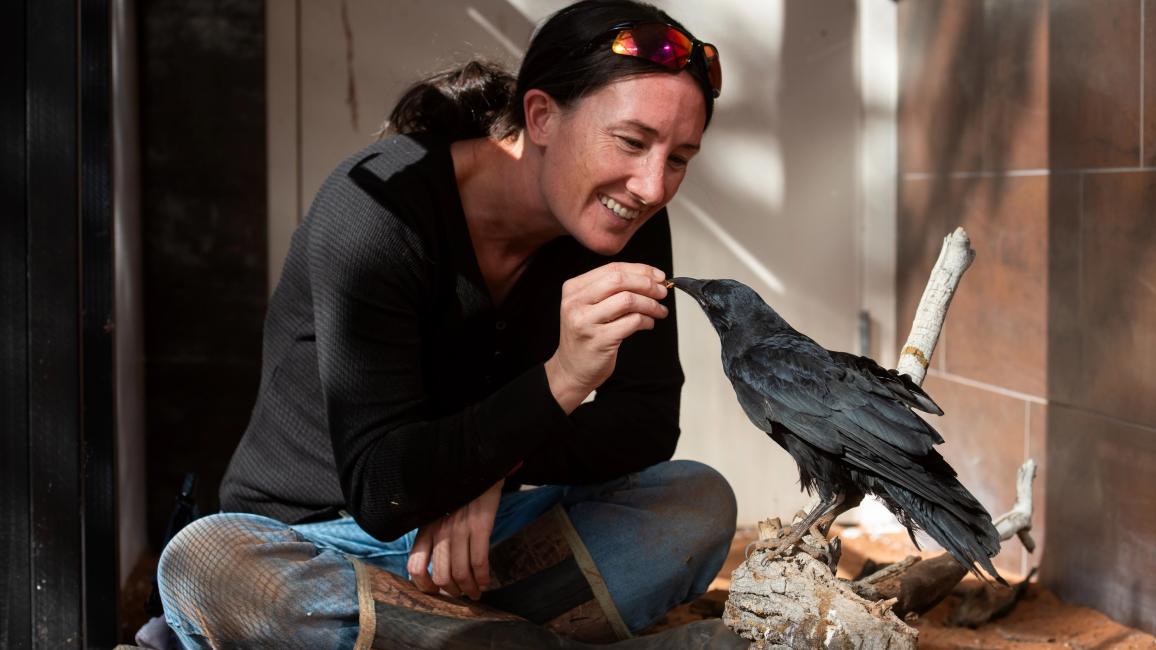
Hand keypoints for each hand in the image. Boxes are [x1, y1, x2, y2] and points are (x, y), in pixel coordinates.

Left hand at [407, 479, 503, 599]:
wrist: (479, 468)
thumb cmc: (458, 494)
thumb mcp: (436, 512)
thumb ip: (431, 534)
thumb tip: (430, 564)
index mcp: (426, 528)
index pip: (415, 566)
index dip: (424, 585)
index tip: (436, 591)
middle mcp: (440, 531)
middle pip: (441, 575)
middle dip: (452, 592)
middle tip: (461, 594)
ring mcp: (461, 529)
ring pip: (461, 572)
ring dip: (469, 589)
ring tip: (475, 592)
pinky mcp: (481, 526)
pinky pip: (480, 561)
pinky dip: (483, 577)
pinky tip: (485, 581)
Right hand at [545, 262, 668, 412]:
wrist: (571, 369)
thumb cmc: (586, 336)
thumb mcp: (589, 306)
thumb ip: (610, 290)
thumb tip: (649, 277)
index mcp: (574, 289)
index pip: (612, 268)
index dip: (641, 270)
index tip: (658, 276)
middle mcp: (576, 303)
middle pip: (619, 280)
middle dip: (647, 284)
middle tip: (662, 292)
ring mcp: (585, 322)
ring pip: (628, 300)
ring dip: (651, 304)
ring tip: (659, 310)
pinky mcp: (598, 340)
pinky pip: (632, 322)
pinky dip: (647, 321)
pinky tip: (649, 324)